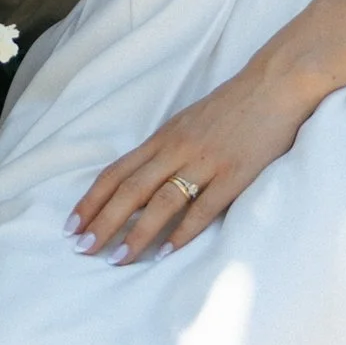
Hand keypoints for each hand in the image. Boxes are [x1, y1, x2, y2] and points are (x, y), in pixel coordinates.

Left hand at [69, 60, 320, 264]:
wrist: (273, 85)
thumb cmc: (230, 106)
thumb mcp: (186, 123)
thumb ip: (164, 151)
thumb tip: (137, 185)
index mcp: (163, 138)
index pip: (116, 172)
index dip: (92, 200)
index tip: (72, 225)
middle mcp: (177, 149)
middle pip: (131, 190)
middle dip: (103, 221)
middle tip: (82, 249)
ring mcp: (206, 162)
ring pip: (162, 202)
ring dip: (137, 232)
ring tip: (118, 258)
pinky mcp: (235, 174)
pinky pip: (204, 208)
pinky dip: (183, 233)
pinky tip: (167, 253)